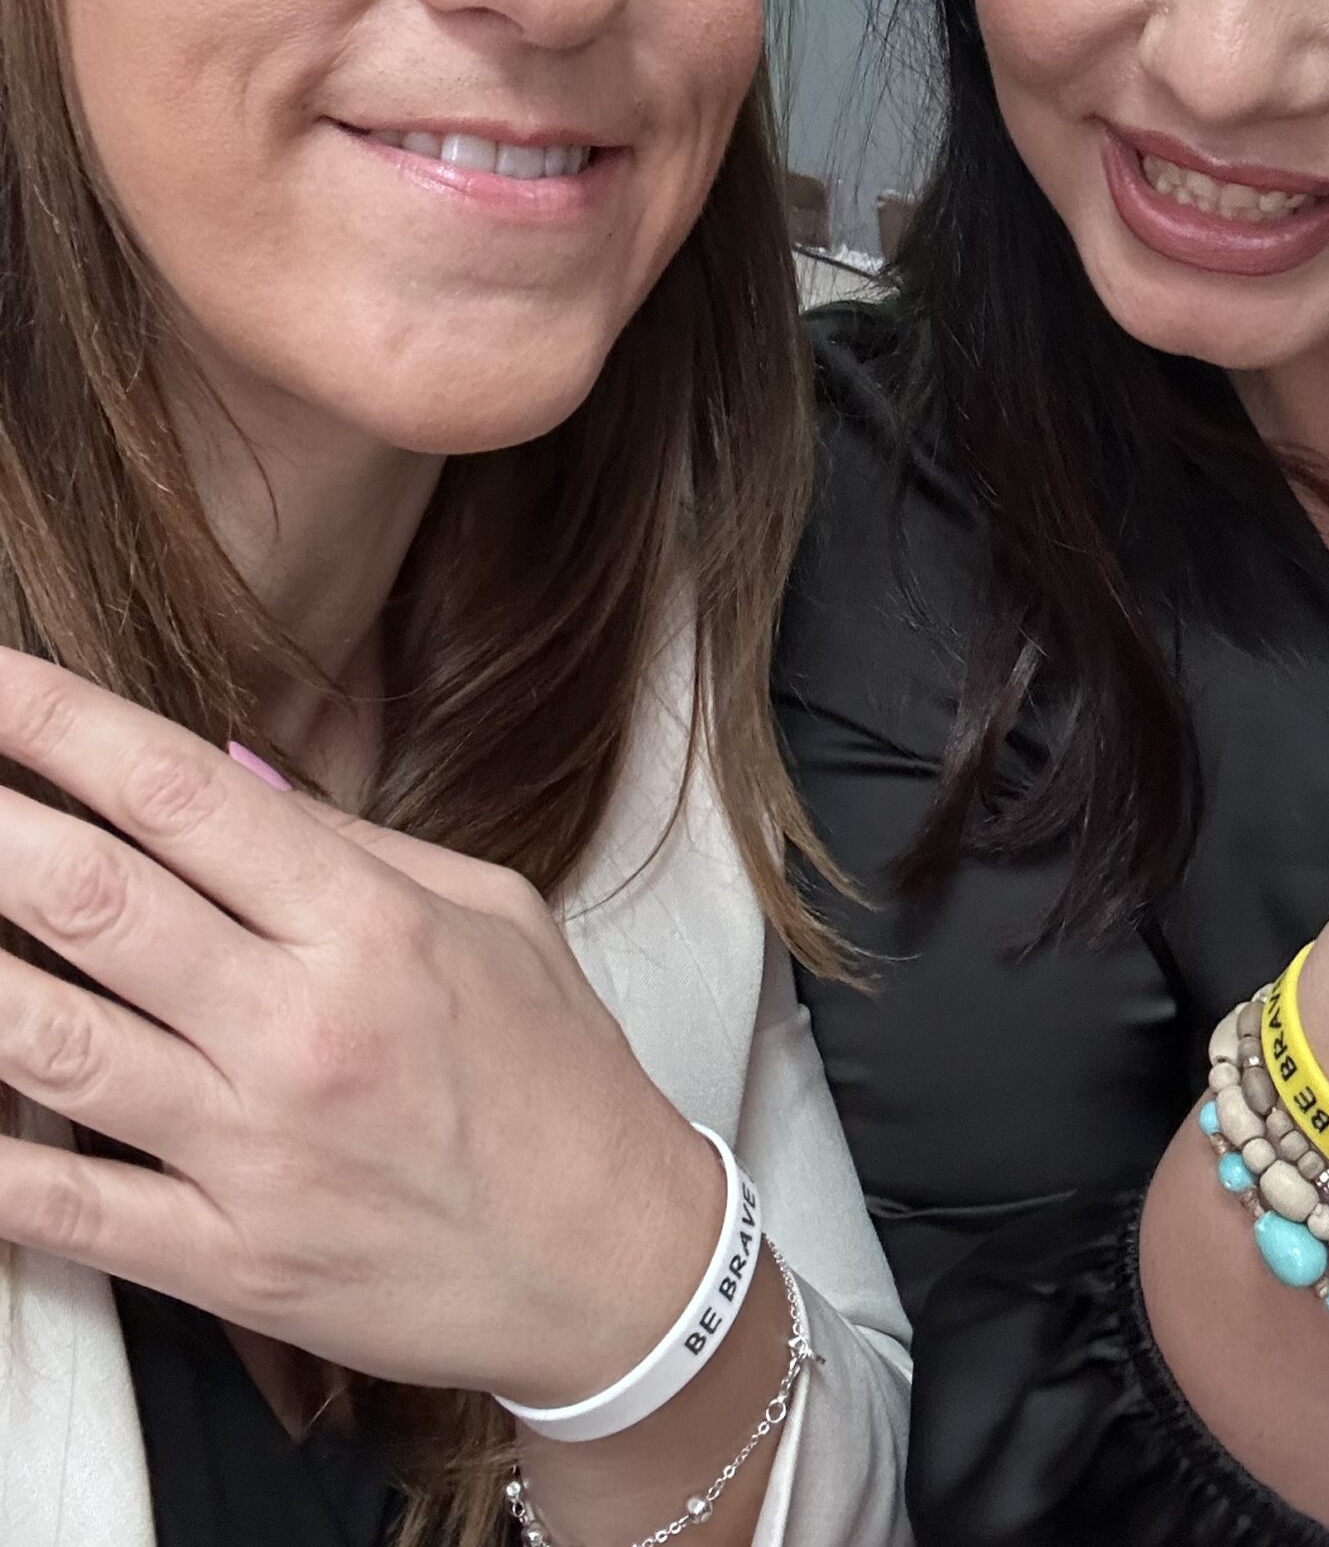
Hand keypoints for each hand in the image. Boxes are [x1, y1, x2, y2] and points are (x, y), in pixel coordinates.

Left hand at [0, 649, 715, 1401]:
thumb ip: (355, 845)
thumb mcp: (493, 914)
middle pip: (93, 897)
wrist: (614, 1261)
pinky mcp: (229, 1262)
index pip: (183, 793)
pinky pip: (66, 1208)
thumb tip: (226, 776)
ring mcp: (254, 1151)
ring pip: (49, 1043)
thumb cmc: (558, 1077)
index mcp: (368, 924)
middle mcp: (301, 1026)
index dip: (62, 724)